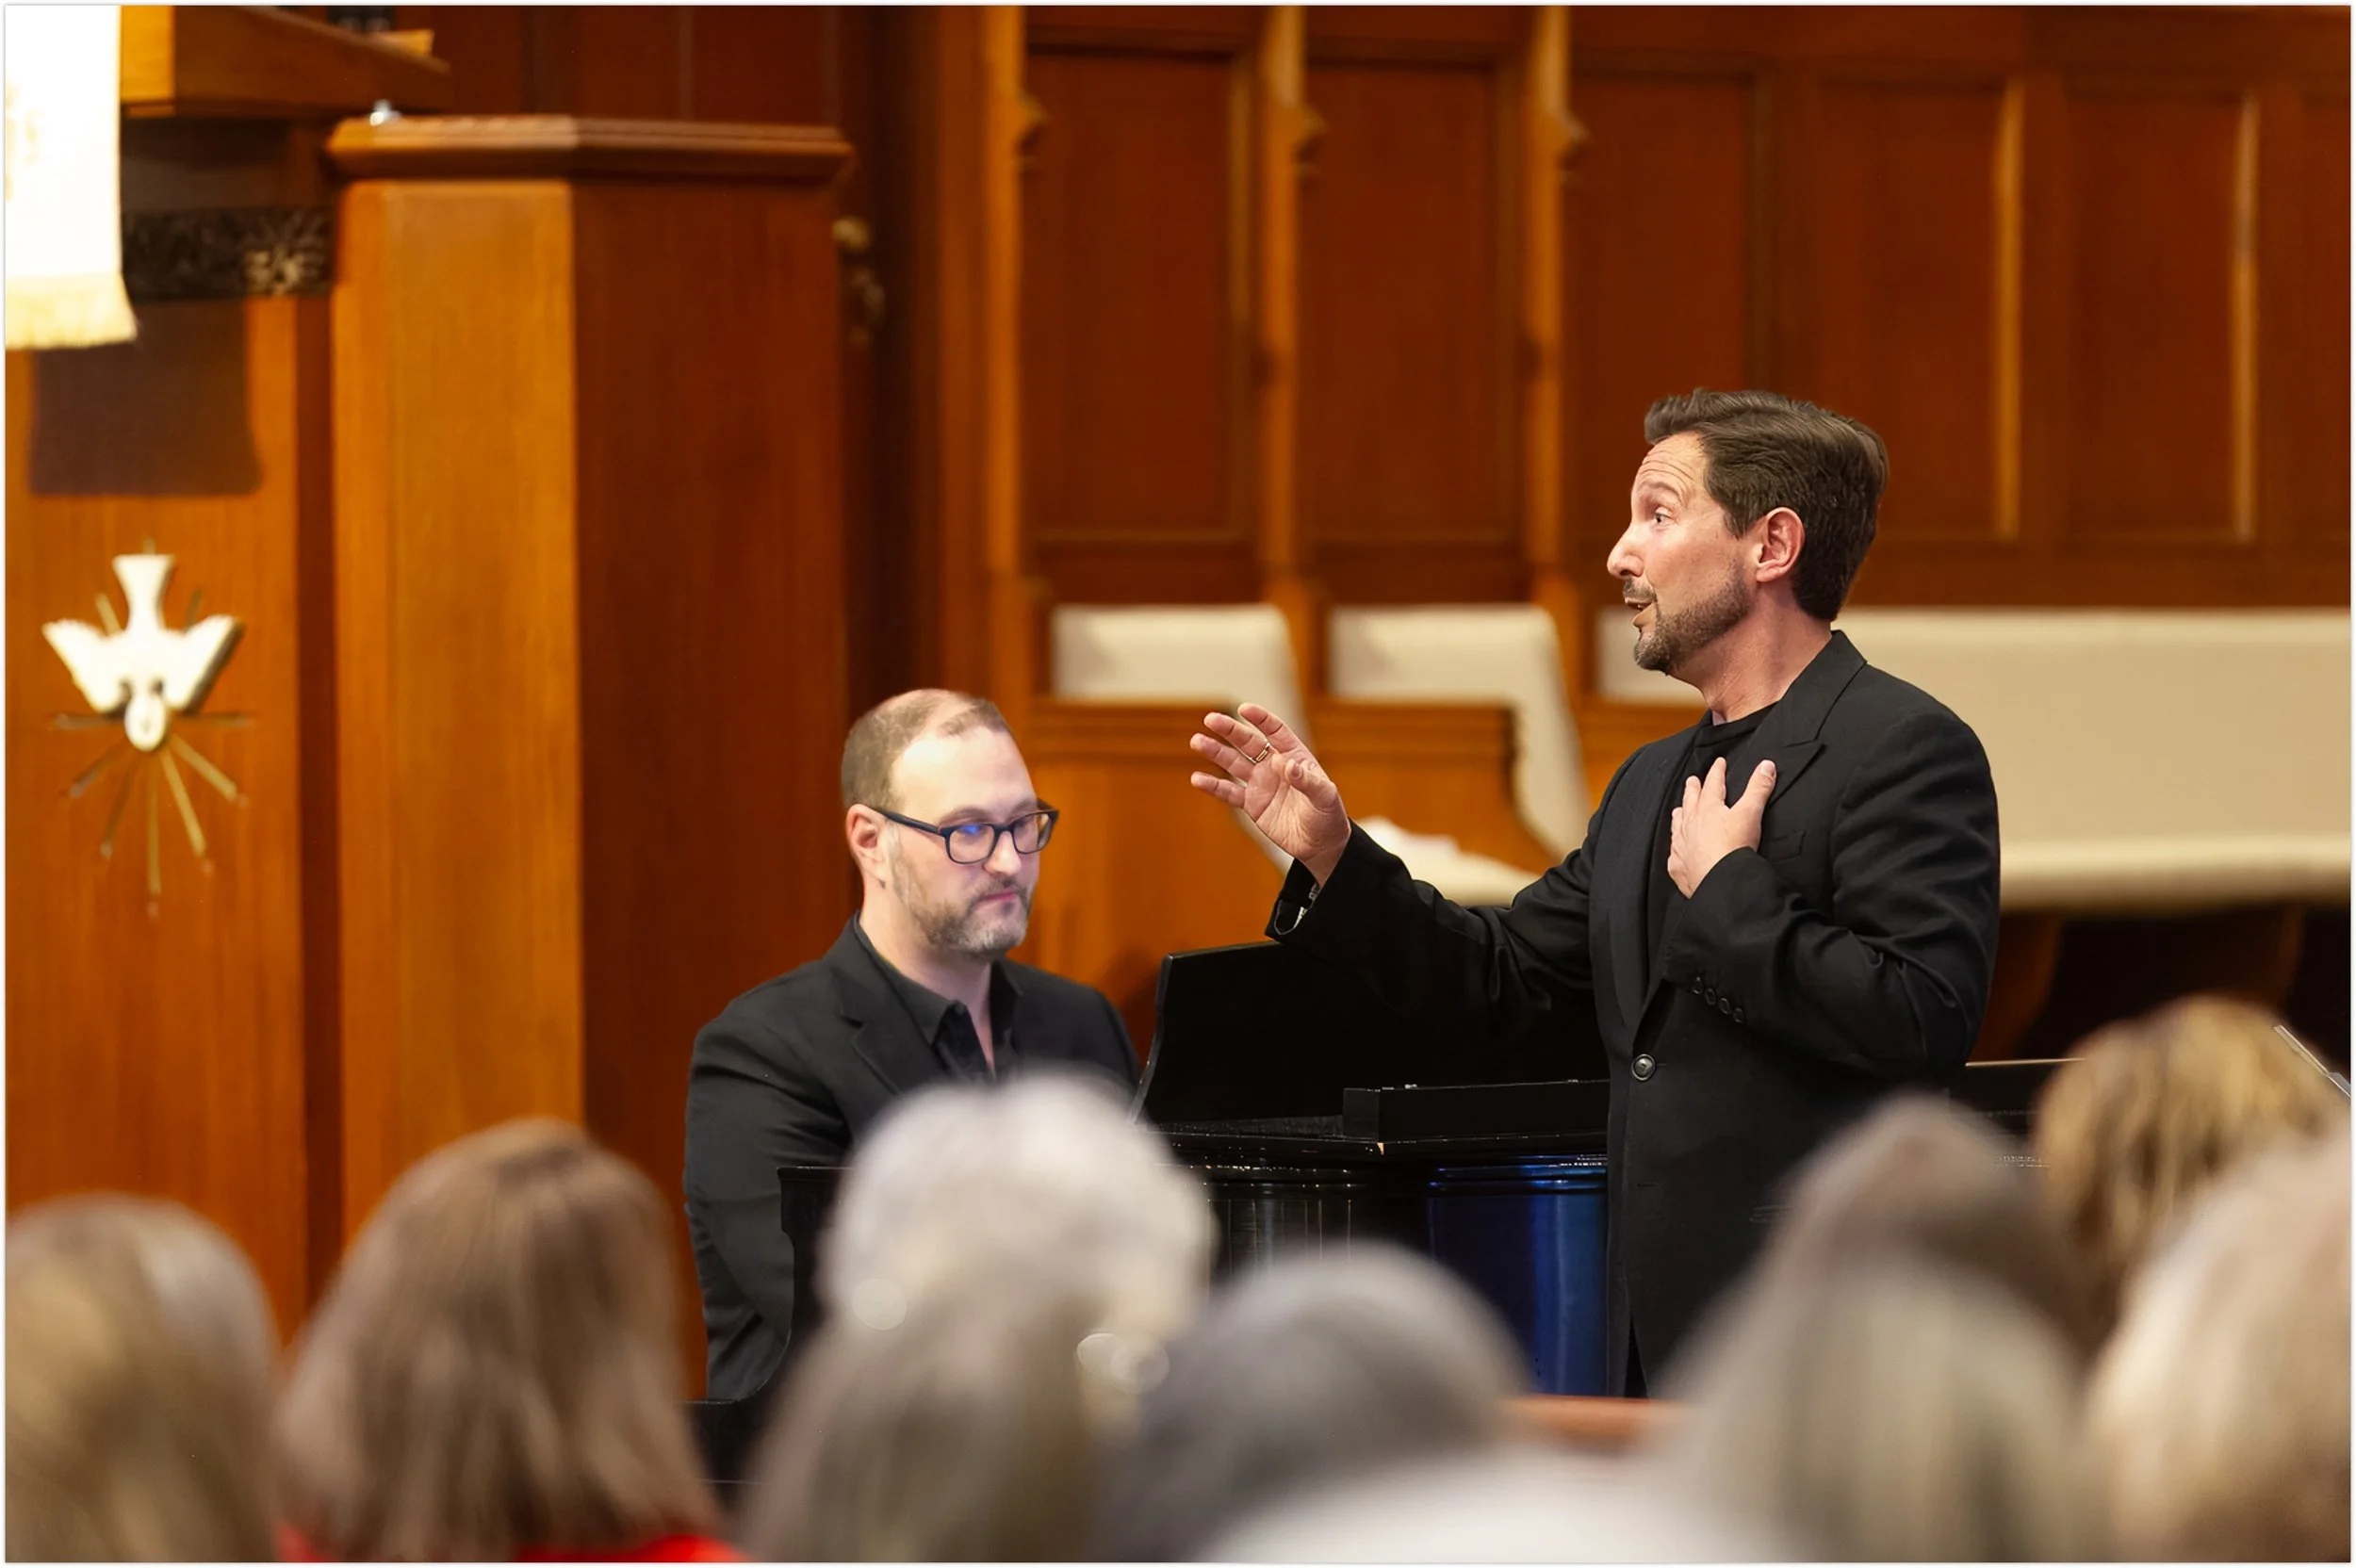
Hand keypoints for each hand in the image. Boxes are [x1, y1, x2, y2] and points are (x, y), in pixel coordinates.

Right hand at [1188, 702, 1351, 883]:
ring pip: (1234, 763)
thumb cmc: (1328, 816)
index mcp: (1294, 756)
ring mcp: (1261, 783)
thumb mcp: (1325, 797)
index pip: (1275, 731)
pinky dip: (1214, 786)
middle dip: (1230, 730)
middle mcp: (1274, 765)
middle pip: (1248, 742)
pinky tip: (1197, 779)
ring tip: (1197, 741)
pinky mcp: (1252, 804)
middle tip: (1210, 719)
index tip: (1243, 709)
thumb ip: (1306, 780)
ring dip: (1216, 752)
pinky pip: (1229, 792)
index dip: (1260, 719)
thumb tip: (1287, 765)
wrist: (1320, 844)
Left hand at [1668, 756, 1775, 897]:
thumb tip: (1766, 766)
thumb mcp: (1750, 813)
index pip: (1713, 784)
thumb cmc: (1734, 847)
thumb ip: (1758, 788)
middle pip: (1690, 801)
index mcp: (1708, 809)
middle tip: (1692, 780)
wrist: (1720, 880)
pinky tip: (1677, 849)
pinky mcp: (1679, 866)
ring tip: (1679, 809)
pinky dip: (1676, 849)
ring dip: (1680, 814)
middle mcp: (1690, 824)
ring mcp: (1681, 845)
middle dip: (1693, 788)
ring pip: (1677, 824)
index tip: (1718, 763)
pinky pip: (1674, 855)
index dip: (1717, 771)